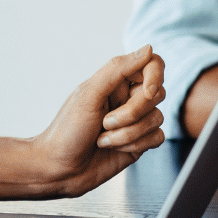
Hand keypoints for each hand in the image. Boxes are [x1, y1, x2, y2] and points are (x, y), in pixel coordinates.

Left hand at [21, 45, 166, 197]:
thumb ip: (118, 69)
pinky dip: (135, 144)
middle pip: (156, 93)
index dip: (155, 76)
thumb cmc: (67, 131)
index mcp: (115, 81)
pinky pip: (157, 137)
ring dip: (128, 132)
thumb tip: (148, 48)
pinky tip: (113, 148)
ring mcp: (135, 121)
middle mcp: (127, 98)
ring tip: (103, 138)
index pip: (151, 64)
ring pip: (157, 118)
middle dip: (133, 112)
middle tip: (105, 122)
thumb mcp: (89, 94)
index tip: (146, 92)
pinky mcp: (139, 142)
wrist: (59, 169)